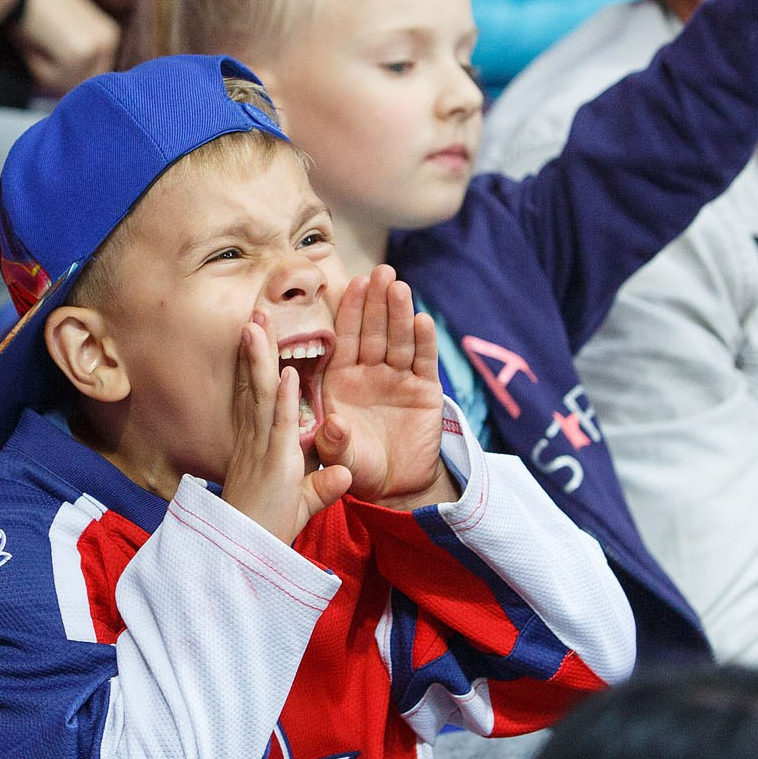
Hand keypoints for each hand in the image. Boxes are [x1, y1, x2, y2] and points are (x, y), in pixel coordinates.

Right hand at [12, 0, 118, 95]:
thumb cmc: (28, 4)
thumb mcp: (57, 35)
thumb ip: (68, 62)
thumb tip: (67, 96)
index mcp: (107, 37)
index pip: (86, 84)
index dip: (56, 73)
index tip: (44, 44)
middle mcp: (108, 41)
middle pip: (76, 89)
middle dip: (49, 72)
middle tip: (37, 38)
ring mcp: (97, 46)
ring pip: (62, 86)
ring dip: (40, 67)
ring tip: (36, 34)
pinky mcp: (81, 51)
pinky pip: (51, 79)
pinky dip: (34, 62)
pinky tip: (34, 34)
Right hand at [221, 315, 351, 544]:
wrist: (246, 555)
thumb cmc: (268, 530)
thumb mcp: (301, 502)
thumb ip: (321, 486)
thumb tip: (341, 474)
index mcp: (260, 445)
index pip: (257, 397)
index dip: (257, 366)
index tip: (257, 337)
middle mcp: (257, 440)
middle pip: (254, 385)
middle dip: (256, 349)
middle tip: (255, 316)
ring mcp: (262, 448)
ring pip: (260, 394)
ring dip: (262, 359)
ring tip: (260, 325)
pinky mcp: (274, 463)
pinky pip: (279, 425)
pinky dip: (282, 399)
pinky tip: (285, 373)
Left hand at [313, 266, 452, 509]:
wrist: (394, 487)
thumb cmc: (358, 467)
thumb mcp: (339, 458)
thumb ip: (333, 443)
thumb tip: (333, 425)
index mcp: (342, 380)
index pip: (345, 338)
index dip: (349, 311)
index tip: (353, 283)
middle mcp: (370, 373)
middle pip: (374, 331)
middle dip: (377, 301)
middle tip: (381, 271)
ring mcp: (398, 379)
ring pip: (399, 340)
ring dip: (399, 313)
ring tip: (399, 287)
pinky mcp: (424, 392)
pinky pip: (423, 362)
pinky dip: (424, 342)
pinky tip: (422, 320)